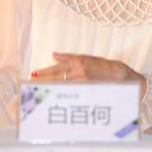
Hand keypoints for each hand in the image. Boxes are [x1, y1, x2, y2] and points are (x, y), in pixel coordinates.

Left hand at [31, 52, 147, 95]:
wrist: (120, 75)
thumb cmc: (104, 66)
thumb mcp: (87, 58)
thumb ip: (69, 57)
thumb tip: (54, 55)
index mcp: (78, 61)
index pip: (57, 67)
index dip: (45, 71)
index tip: (34, 74)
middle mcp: (79, 70)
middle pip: (57, 76)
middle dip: (43, 80)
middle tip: (31, 83)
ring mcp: (82, 80)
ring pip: (62, 85)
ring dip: (50, 88)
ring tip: (39, 92)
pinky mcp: (87, 89)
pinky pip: (72, 93)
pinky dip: (62, 94)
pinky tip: (54, 97)